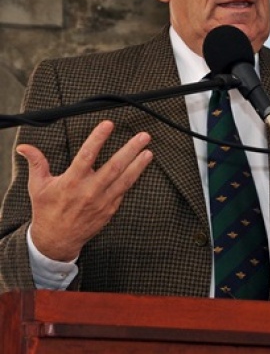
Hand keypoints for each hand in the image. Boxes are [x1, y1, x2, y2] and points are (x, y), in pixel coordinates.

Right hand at [18, 120, 153, 261]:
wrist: (57, 240)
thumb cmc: (47, 211)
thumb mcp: (38, 186)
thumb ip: (36, 164)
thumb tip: (25, 147)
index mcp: (71, 182)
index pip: (87, 156)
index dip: (98, 139)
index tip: (108, 124)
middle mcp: (89, 191)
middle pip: (114, 166)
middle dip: (131, 150)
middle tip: (143, 137)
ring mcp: (102, 201)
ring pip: (125, 179)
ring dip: (139, 164)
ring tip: (149, 151)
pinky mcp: (110, 209)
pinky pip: (124, 191)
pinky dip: (133, 178)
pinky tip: (140, 167)